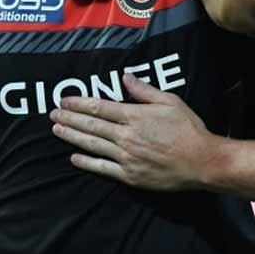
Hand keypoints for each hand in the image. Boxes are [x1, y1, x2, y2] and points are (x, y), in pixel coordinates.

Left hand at [50, 74, 215, 190]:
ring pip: (92, 145)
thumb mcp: (170, 101)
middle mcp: (126, 136)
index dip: (80, 103)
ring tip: (57, 130)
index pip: (100, 107)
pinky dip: (86, 162)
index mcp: (135, 116)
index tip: (64, 100)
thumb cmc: (188, 128)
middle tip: (53, 114)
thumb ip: (144, 90)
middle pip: (91, 125)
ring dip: (73, 136)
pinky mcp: (130, 175)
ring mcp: (126, 157)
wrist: (201, 160)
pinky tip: (74, 157)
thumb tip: (125, 77)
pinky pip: (102, 168)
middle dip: (70, 118)